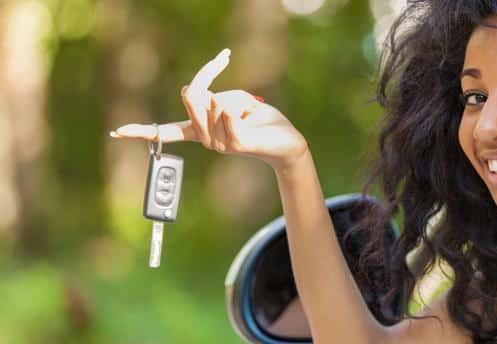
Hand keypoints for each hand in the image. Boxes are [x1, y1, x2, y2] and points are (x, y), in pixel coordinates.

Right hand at [110, 49, 308, 171]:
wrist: (287, 141)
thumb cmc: (260, 119)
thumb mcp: (234, 100)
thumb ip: (215, 98)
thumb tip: (209, 100)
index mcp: (201, 130)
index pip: (166, 131)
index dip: (141, 131)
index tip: (117, 133)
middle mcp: (206, 139)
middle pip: (190, 96)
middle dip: (207, 74)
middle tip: (223, 58)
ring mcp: (219, 144)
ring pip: (213, 101)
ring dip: (235, 96)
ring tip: (250, 110)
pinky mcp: (236, 143)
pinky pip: (227, 113)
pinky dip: (239, 106)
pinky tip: (249, 113)